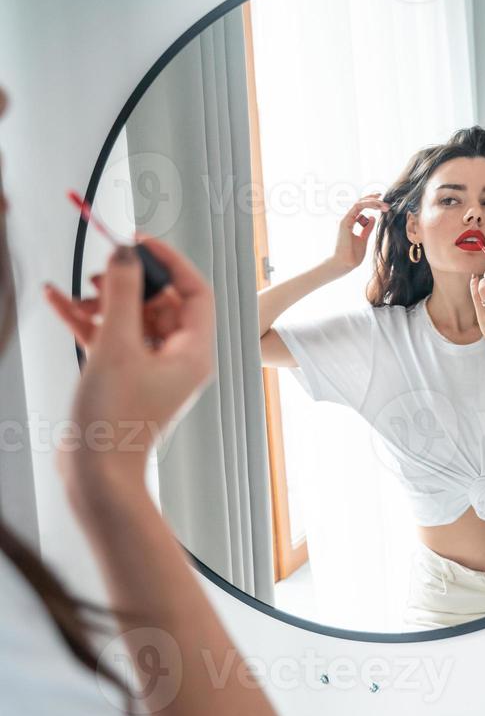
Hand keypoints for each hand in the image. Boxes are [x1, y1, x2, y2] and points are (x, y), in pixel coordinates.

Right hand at [43, 235, 215, 488]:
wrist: (95, 474)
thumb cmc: (115, 423)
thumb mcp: (116, 346)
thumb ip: (122, 294)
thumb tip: (126, 255)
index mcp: (193, 353)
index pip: (194, 291)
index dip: (169, 261)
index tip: (138, 242)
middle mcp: (178, 360)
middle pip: (160, 302)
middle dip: (128, 283)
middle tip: (101, 273)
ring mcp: (151, 370)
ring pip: (132, 318)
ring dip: (103, 301)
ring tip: (76, 295)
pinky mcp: (124, 378)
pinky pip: (111, 337)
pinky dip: (88, 319)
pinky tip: (59, 301)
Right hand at [332, 193, 389, 272]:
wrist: (346, 263)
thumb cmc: (353, 255)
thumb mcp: (364, 239)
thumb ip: (367, 228)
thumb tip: (373, 218)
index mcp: (349, 222)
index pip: (360, 207)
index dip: (372, 203)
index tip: (383, 204)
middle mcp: (346, 219)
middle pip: (360, 203)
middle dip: (374, 200)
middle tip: (387, 204)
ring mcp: (345, 219)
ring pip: (359, 202)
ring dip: (373, 202)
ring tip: (385, 206)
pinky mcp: (345, 221)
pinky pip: (357, 206)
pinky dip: (368, 204)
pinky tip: (377, 206)